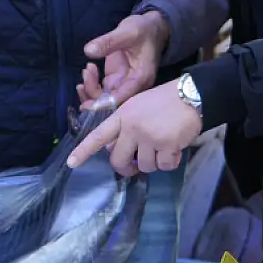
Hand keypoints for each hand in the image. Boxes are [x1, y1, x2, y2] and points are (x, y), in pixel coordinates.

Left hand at [66, 79, 200, 175]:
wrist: (191, 95)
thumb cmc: (164, 101)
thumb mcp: (138, 106)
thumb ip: (126, 126)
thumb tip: (120, 152)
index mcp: (123, 116)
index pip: (99, 136)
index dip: (84, 151)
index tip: (72, 163)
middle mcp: (132, 127)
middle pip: (119, 160)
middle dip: (127, 167)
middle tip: (136, 164)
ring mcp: (149, 137)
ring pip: (145, 166)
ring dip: (155, 161)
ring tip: (164, 145)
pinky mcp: (167, 145)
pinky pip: (165, 166)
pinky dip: (171, 161)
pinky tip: (175, 148)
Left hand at [80, 11, 170, 103]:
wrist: (151, 28)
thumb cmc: (144, 30)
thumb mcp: (127, 32)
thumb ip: (108, 42)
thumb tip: (88, 51)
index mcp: (140, 78)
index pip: (121, 99)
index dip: (103, 105)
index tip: (86, 104)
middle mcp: (133, 86)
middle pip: (112, 103)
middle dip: (94, 97)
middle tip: (83, 80)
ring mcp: (123, 83)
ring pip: (104, 99)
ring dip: (90, 90)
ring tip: (87, 70)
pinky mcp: (116, 79)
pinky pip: (102, 91)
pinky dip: (91, 86)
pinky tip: (87, 72)